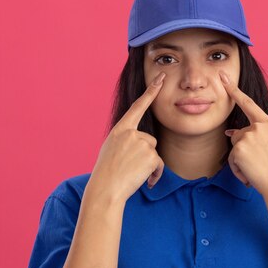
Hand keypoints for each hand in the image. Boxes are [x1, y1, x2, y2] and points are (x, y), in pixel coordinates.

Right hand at [86, 72, 166, 202]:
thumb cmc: (107, 172)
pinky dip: (155, 174)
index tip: (161, 78)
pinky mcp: (151, 155)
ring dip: (149, 165)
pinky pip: (159, 164)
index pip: (138, 106)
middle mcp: (131, 133)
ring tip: (133, 174)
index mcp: (120, 129)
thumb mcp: (112, 149)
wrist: (106, 189)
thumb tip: (144, 143)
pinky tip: (144, 181)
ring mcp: (141, 143)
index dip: (151, 91)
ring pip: (154, 152)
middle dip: (145, 154)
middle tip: (129, 167)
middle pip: (150, 139)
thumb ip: (126, 141)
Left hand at [219, 71, 267, 196]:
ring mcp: (249, 136)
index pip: (247, 103)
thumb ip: (252, 136)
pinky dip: (238, 169)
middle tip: (259, 163)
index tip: (223, 76)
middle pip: (238, 134)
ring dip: (240, 161)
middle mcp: (258, 127)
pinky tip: (250, 174)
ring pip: (234, 147)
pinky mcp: (239, 148)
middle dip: (242, 150)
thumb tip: (230, 133)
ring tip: (255, 169)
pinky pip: (232, 159)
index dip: (234, 90)